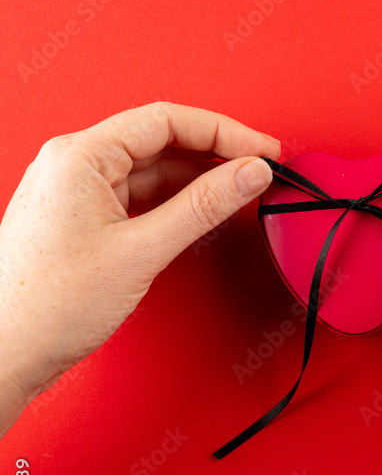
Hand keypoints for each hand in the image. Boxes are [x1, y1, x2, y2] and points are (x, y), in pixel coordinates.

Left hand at [0, 102, 279, 429]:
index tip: (262, 150)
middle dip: (214, 152)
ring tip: (239, 191)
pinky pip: (137, 195)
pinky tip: (201, 212)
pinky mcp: (80, 217)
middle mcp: (73, 164)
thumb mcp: (141, 250)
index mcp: (80, 156)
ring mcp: (75, 191)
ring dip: (196, 178)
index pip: (166, 120)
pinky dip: (173, 201)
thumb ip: (202, 207)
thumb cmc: (47, 306)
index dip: (224, 131)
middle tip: (260, 168)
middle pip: (159, 140)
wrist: (4, 355)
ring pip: (150, 169)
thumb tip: (247, 174)